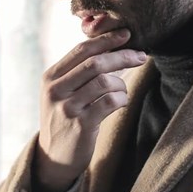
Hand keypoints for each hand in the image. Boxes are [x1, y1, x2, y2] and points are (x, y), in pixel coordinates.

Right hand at [35, 29, 147, 191]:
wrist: (53, 157)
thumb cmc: (64, 119)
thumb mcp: (61, 93)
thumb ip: (78, 72)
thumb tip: (112, 47)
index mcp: (51, 77)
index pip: (81, 50)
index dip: (106, 40)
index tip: (126, 34)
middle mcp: (56, 90)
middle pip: (95, 63)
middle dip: (122, 56)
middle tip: (141, 56)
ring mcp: (67, 107)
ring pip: (105, 82)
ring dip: (121, 84)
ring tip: (122, 91)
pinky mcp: (81, 125)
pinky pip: (110, 102)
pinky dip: (122, 99)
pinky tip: (120, 103)